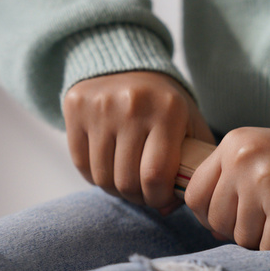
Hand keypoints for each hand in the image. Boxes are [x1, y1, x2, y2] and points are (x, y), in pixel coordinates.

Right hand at [63, 71, 213, 210]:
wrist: (125, 62)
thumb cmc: (164, 103)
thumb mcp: (190, 124)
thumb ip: (193, 165)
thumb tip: (168, 207)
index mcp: (168, 110)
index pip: (156, 176)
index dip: (157, 198)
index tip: (160, 198)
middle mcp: (132, 106)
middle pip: (127, 181)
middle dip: (138, 198)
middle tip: (143, 193)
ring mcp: (100, 106)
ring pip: (102, 178)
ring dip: (116, 190)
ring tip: (126, 182)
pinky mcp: (75, 108)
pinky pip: (81, 164)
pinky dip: (95, 176)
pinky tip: (108, 167)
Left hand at [184, 127, 269, 250]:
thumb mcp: (255, 156)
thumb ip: (227, 183)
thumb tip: (210, 228)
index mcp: (232, 145)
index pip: (195, 195)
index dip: (205, 216)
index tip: (224, 220)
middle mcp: (243, 161)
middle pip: (217, 220)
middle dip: (236, 230)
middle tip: (261, 223)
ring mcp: (265, 183)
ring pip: (242, 237)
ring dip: (261, 239)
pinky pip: (267, 247)